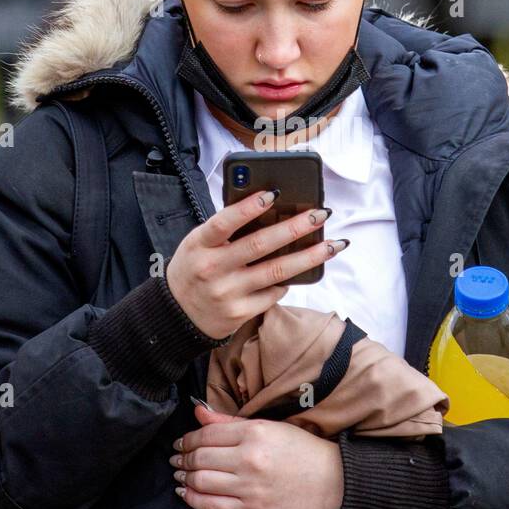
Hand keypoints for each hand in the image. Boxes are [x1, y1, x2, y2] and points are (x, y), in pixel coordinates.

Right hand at [165, 189, 344, 339]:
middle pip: (260, 245)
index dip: (248, 208)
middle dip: (295, 228)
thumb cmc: (194, 268)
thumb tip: (269, 207)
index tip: (274, 194)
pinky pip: (273, 293)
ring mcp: (227, 293)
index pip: (224, 222)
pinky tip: (303, 270)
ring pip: (276, 272)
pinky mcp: (239, 313)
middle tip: (321, 215)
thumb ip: (225, 229)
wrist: (176, 315)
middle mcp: (212, 269)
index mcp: (200, 244)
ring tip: (332, 245)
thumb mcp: (198, 243)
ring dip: (309, 257)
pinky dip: (288, 280)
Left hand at [171, 403, 344, 508]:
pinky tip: (187, 494)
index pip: (206, 434)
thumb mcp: (270, 427)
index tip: (181, 442)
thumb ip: (231, 422)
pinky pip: (212, 506)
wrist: (335, 482)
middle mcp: (249, 458)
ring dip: (184, 479)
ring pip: (201, 482)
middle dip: (182, 459)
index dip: (188, 439)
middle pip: (200, 458)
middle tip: (176, 460)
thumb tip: (198, 412)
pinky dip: (193, 500)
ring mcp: (249, 487)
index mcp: (255, 432)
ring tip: (180, 477)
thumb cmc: (303, 451)